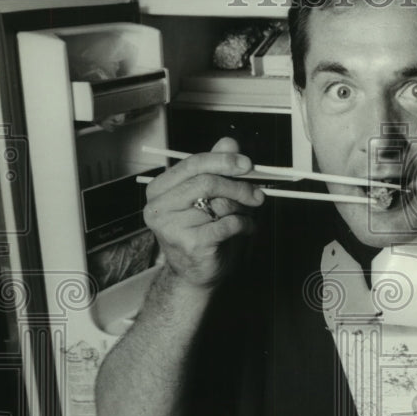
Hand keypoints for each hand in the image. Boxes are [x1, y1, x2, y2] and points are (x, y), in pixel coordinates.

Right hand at [142, 137, 264, 288]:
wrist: (195, 273)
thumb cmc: (201, 231)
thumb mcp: (208, 196)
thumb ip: (216, 168)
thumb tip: (229, 142)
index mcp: (159, 190)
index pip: (193, 164)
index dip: (223, 160)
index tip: (247, 164)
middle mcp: (159, 207)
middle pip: (207, 182)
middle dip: (238, 186)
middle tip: (257, 194)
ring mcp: (172, 227)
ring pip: (220, 204)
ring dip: (243, 209)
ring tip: (248, 215)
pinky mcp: (191, 244)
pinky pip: (227, 225)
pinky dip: (245, 225)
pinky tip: (247, 229)